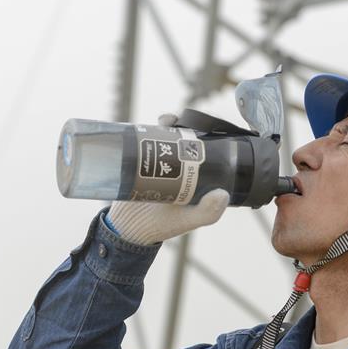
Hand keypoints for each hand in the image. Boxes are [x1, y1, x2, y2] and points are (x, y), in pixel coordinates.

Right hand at [106, 114, 229, 244]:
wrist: (125, 227)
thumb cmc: (160, 226)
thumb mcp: (186, 220)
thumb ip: (206, 212)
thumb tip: (223, 194)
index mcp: (197, 181)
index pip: (207, 155)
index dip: (208, 140)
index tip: (205, 131)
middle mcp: (181, 170)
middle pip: (187, 142)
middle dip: (186, 127)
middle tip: (179, 124)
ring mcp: (162, 165)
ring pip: (168, 138)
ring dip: (168, 125)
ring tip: (165, 122)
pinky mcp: (143, 162)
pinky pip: (148, 142)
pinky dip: (148, 131)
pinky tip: (148, 125)